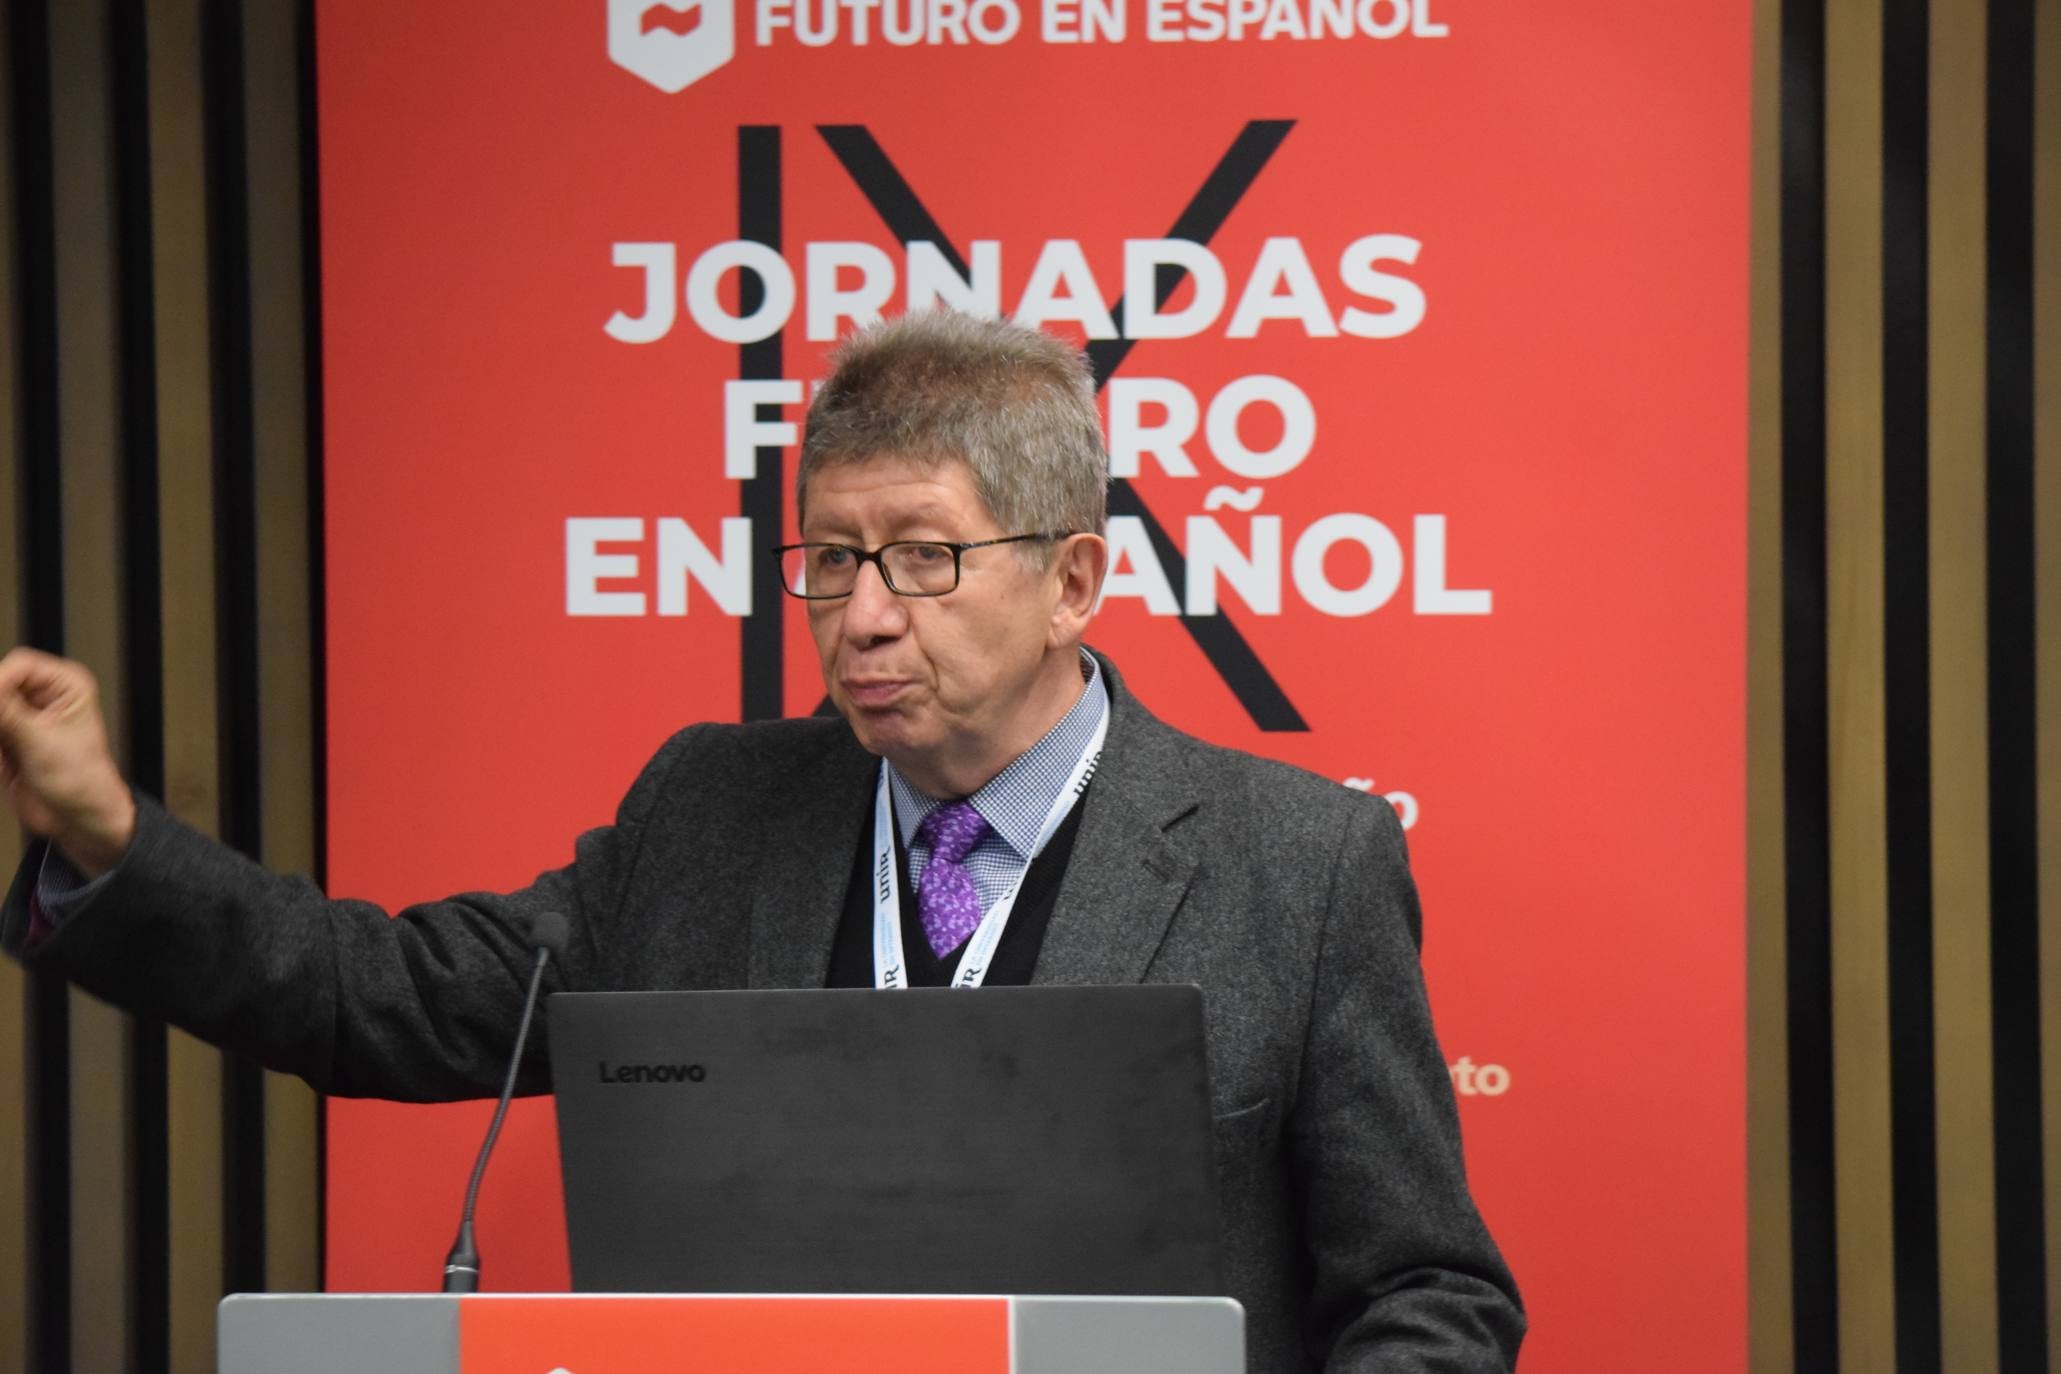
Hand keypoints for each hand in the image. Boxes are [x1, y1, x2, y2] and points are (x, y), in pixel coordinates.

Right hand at [0, 647, 136, 877]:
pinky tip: (4, 763)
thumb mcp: (40, 742)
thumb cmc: (84, 781)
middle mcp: (45, 696)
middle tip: (3, 738)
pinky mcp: (7, 739)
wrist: (79, 819)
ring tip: (7, 755)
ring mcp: (23, 717)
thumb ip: (6, 714)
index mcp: (68, 685)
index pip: (20, 665)